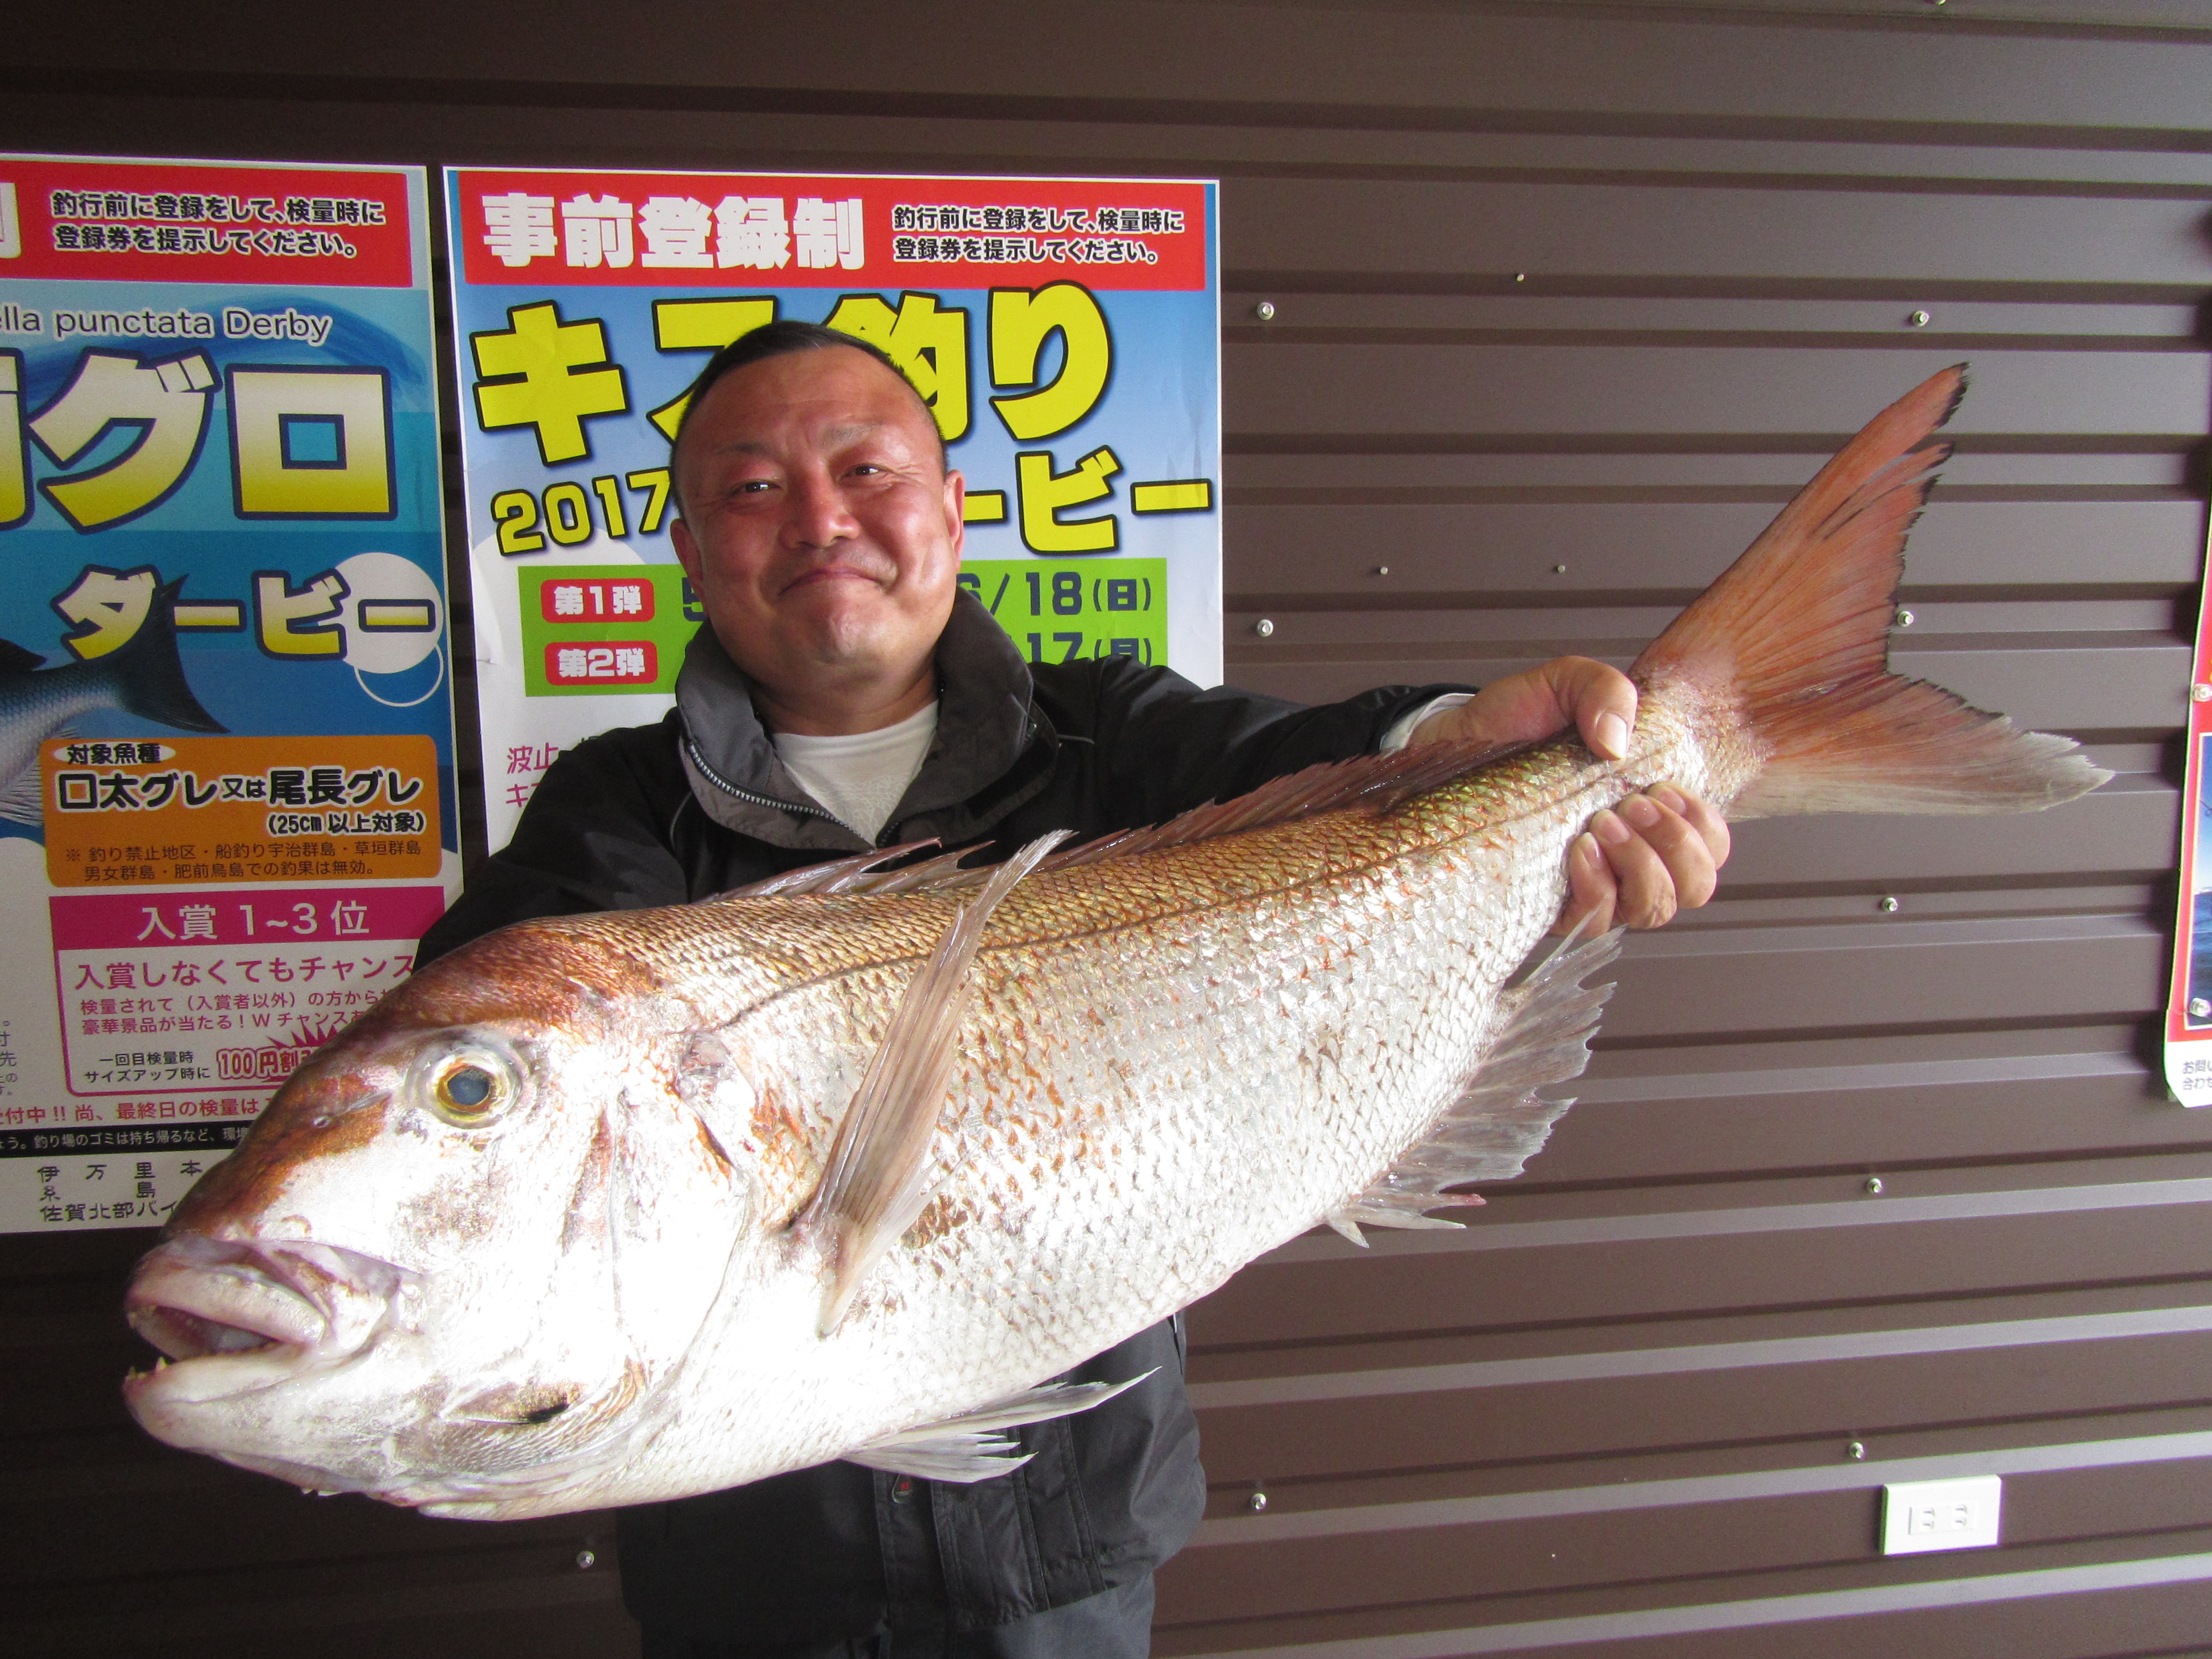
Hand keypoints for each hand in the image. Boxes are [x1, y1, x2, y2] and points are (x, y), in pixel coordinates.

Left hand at [1404, 656, 1730, 932]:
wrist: (1449, 745)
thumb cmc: (1512, 723)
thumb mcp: (1563, 685)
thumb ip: (1604, 691)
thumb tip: (1618, 744)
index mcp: (1649, 810)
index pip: (1713, 845)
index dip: (1703, 828)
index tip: (1662, 790)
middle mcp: (1629, 855)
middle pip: (1694, 888)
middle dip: (1675, 848)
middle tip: (1631, 806)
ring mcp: (1592, 885)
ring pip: (1652, 910)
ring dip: (1640, 868)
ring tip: (1599, 825)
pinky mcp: (1549, 906)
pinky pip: (1595, 921)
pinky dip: (1598, 888)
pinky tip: (1577, 850)